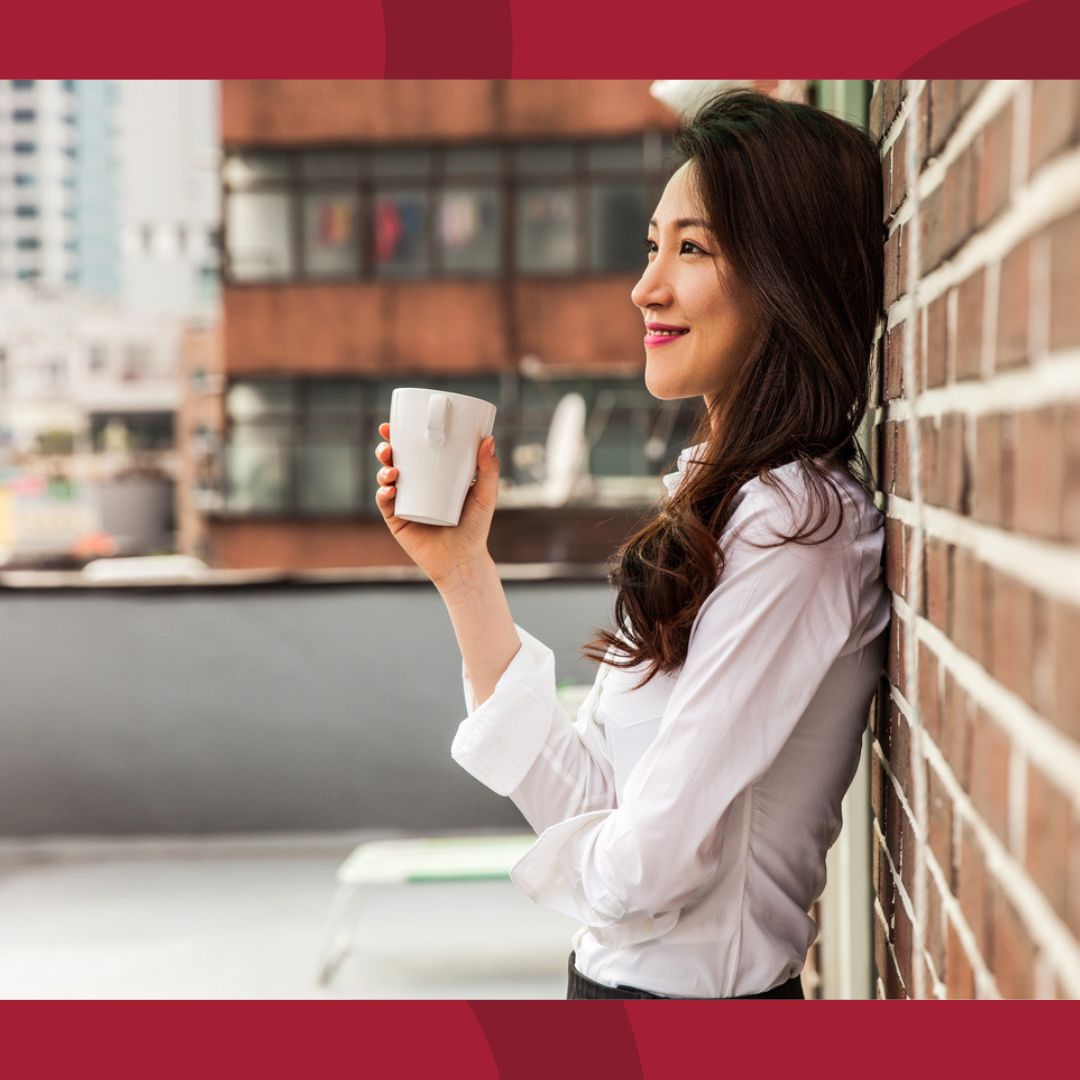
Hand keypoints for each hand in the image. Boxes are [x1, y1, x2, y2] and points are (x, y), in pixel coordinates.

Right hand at [374, 421, 500, 586]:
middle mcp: (415, 486)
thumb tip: (489, 438)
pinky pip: (385, 504)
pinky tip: (389, 490)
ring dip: (383, 469)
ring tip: (392, 469)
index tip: (398, 423)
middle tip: (389, 444)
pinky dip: (383, 494)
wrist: (463, 560)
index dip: (403, 435)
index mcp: (432, 475)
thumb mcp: (486, 495)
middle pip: (395, 460)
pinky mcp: (397, 520)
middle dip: (386, 448)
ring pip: (386, 479)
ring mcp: (404, 502)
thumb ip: (489, 469)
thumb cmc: (476, 527)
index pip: (415, 450)